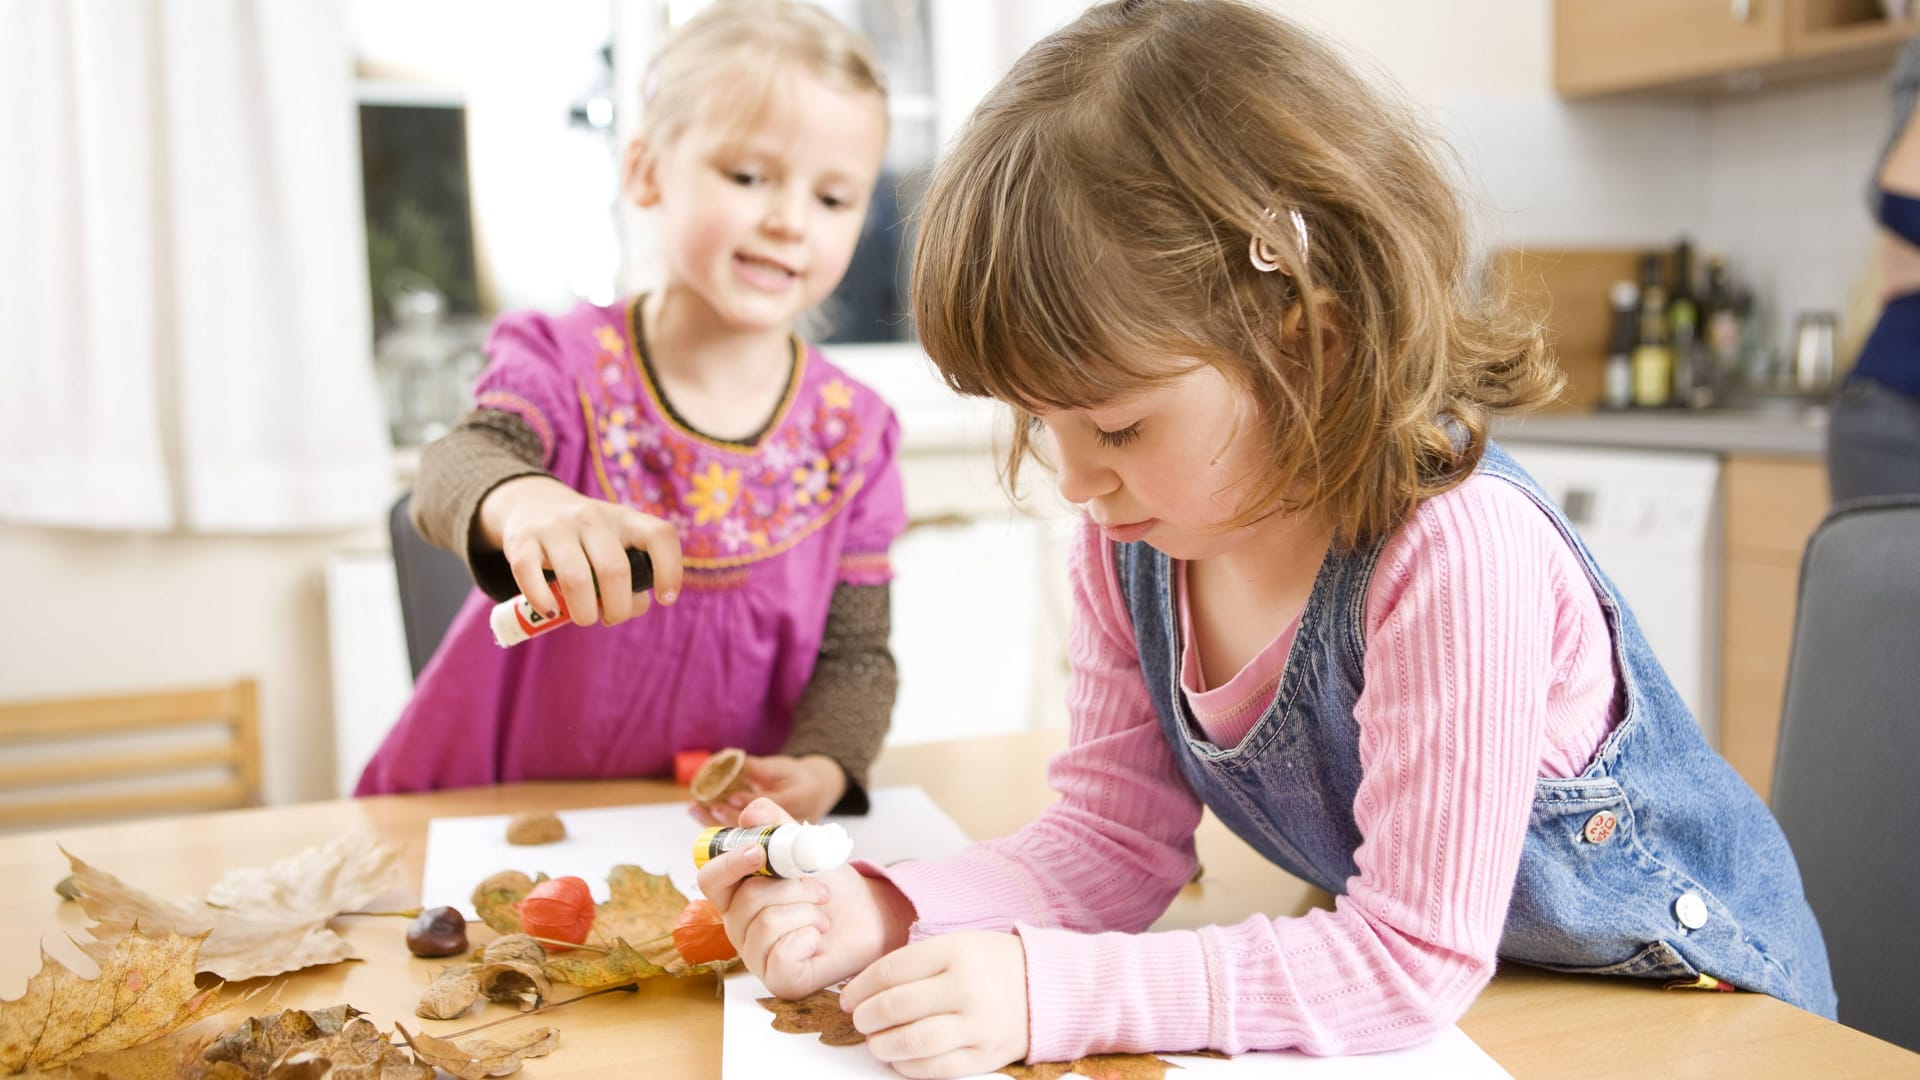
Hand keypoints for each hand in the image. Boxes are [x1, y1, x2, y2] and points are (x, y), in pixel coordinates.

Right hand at [476, 475, 683, 625]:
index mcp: (623, 519)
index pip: (659, 535)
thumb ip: (631, 574)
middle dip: (618, 608)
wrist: (531, 502)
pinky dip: (543, 603)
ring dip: (584, 613)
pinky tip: (550, 611)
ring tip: (585, 618)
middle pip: (615, 570)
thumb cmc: (585, 539)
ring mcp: (555, 527)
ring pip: (576, 579)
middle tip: (612, 617)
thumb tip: (629, 608)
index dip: (670, 570)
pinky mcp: (521, 540)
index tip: (664, 598)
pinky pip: (530, 576)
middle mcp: (591, 518)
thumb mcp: (614, 542)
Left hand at [688, 755, 846, 825]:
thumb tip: (733, 760)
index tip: (731, 795)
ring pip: (744, 836)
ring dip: (717, 824)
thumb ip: (759, 768)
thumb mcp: (783, 767)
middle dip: (731, 817)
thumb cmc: (796, 778)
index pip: (775, 804)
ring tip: (695, 809)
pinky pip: (738, 839)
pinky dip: (716, 827)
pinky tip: (698, 814)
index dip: (751, 801)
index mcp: (802, 799)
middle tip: (711, 805)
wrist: (814, 796)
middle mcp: (792, 823)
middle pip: (757, 826)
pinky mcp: (765, 846)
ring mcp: (780, 839)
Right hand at [696, 798, 913, 999]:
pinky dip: (809, 937)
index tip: (759, 851)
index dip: (729, 863)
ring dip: (807, 911)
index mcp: (738, 895)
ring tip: (822, 915)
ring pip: (766, 924)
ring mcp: (757, 957)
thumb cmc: (831, 884)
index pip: (710, 878)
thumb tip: (750, 812)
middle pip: (746, 899)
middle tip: (820, 888)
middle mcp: (740, 928)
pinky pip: (782, 954)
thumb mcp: (804, 847)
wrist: (870, 914)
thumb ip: (777, 827)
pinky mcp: (779, 980)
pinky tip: (818, 939)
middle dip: (792, 887)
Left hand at [839, 932, 1029, 1078]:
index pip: (891, 970)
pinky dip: (910, 1067)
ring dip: (883, 1045)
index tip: (849, 997)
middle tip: (859, 1020)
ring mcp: (978, 1024)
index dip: (861, 986)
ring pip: (914, 1041)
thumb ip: (915, 963)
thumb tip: (865, 990)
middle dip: (866, 1016)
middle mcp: (966, 987)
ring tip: (875, 1042)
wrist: (1048, 987)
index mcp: (956, 952)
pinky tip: (900, 1059)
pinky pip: (938, 1068)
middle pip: (897, 1006)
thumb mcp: (958, 945)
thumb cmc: (993, 965)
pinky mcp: (987, 1055)